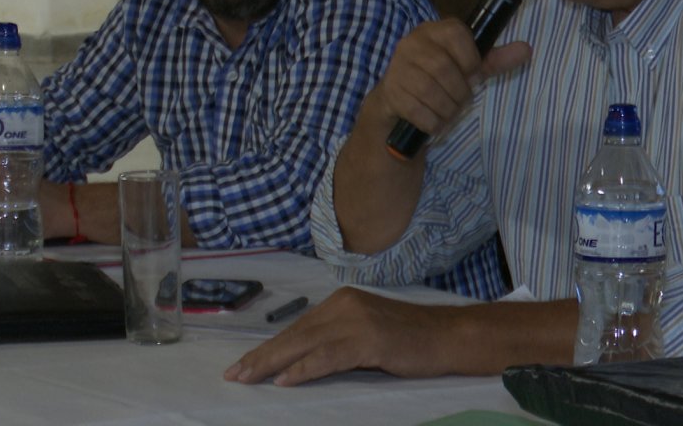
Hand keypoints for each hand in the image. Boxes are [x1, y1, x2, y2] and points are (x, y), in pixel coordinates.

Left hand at [224, 286, 459, 385]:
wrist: (447, 336)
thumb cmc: (408, 341)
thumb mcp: (365, 335)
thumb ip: (335, 341)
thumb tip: (298, 360)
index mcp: (342, 301)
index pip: (298, 327)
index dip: (269, 347)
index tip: (244, 364)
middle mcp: (344, 304)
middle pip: (295, 334)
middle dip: (262, 356)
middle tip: (235, 374)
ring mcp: (357, 320)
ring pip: (305, 344)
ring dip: (273, 363)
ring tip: (249, 378)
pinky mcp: (369, 338)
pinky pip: (328, 356)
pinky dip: (304, 369)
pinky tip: (285, 380)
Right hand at [375, 19, 530, 137]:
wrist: (397, 103)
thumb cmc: (439, 81)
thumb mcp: (466, 68)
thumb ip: (495, 60)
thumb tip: (527, 49)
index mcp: (434, 31)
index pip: (456, 34)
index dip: (470, 60)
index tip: (473, 76)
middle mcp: (412, 43)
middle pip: (444, 68)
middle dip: (459, 92)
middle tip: (460, 100)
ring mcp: (397, 68)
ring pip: (430, 91)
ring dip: (446, 109)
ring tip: (447, 112)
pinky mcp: (390, 92)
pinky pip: (417, 110)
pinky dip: (432, 122)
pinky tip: (433, 122)